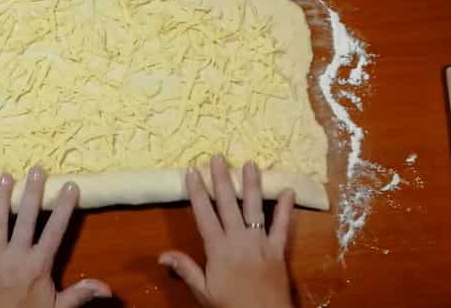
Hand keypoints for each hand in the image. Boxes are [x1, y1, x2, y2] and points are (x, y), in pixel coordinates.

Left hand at [0, 167, 111, 307]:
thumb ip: (79, 294)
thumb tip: (108, 288)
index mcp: (38, 265)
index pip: (55, 231)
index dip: (63, 208)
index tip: (70, 186)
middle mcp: (16, 256)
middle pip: (25, 219)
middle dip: (31, 194)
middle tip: (36, 169)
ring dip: (0, 198)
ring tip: (4, 175)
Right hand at [159, 156, 294, 307]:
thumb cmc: (230, 306)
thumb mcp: (203, 291)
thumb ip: (186, 269)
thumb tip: (162, 254)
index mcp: (218, 248)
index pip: (204, 214)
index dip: (197, 192)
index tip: (192, 172)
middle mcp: (238, 240)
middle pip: (227, 204)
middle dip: (221, 180)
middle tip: (217, 158)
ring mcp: (260, 243)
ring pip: (254, 209)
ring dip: (251, 185)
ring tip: (249, 164)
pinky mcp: (278, 250)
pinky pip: (283, 227)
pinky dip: (286, 209)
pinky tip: (289, 191)